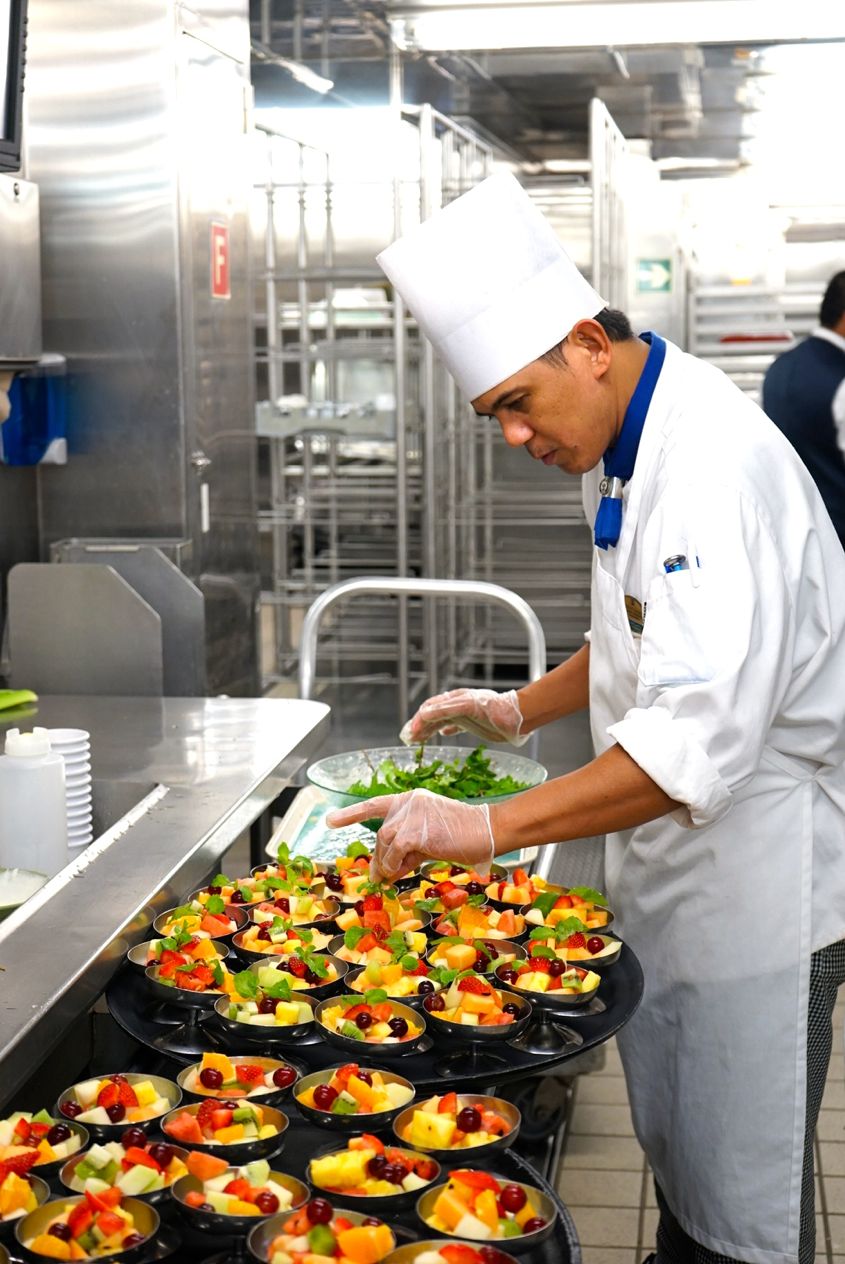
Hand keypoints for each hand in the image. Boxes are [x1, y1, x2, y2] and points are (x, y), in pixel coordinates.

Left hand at [325, 788, 494, 880]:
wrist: (487, 831)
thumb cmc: (462, 836)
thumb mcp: (429, 841)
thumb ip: (406, 850)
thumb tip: (383, 872)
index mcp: (411, 800)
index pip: (375, 804)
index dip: (351, 814)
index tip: (330, 821)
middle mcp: (408, 802)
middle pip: (381, 833)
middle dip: (379, 857)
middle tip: (381, 877)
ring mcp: (412, 814)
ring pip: (385, 842)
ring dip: (388, 863)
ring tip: (396, 875)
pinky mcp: (416, 830)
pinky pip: (395, 852)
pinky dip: (394, 865)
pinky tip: (401, 871)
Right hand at [399, 688, 527, 745]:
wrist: (517, 717)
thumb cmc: (494, 710)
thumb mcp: (467, 708)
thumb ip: (445, 710)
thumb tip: (423, 713)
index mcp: (454, 699)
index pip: (429, 708)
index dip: (418, 720)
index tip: (410, 733)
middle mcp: (457, 706)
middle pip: (433, 715)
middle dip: (419, 726)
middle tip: (409, 739)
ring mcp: (464, 715)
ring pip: (441, 721)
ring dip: (429, 730)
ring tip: (418, 740)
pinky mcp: (472, 723)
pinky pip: (454, 726)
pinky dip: (445, 730)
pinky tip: (442, 735)